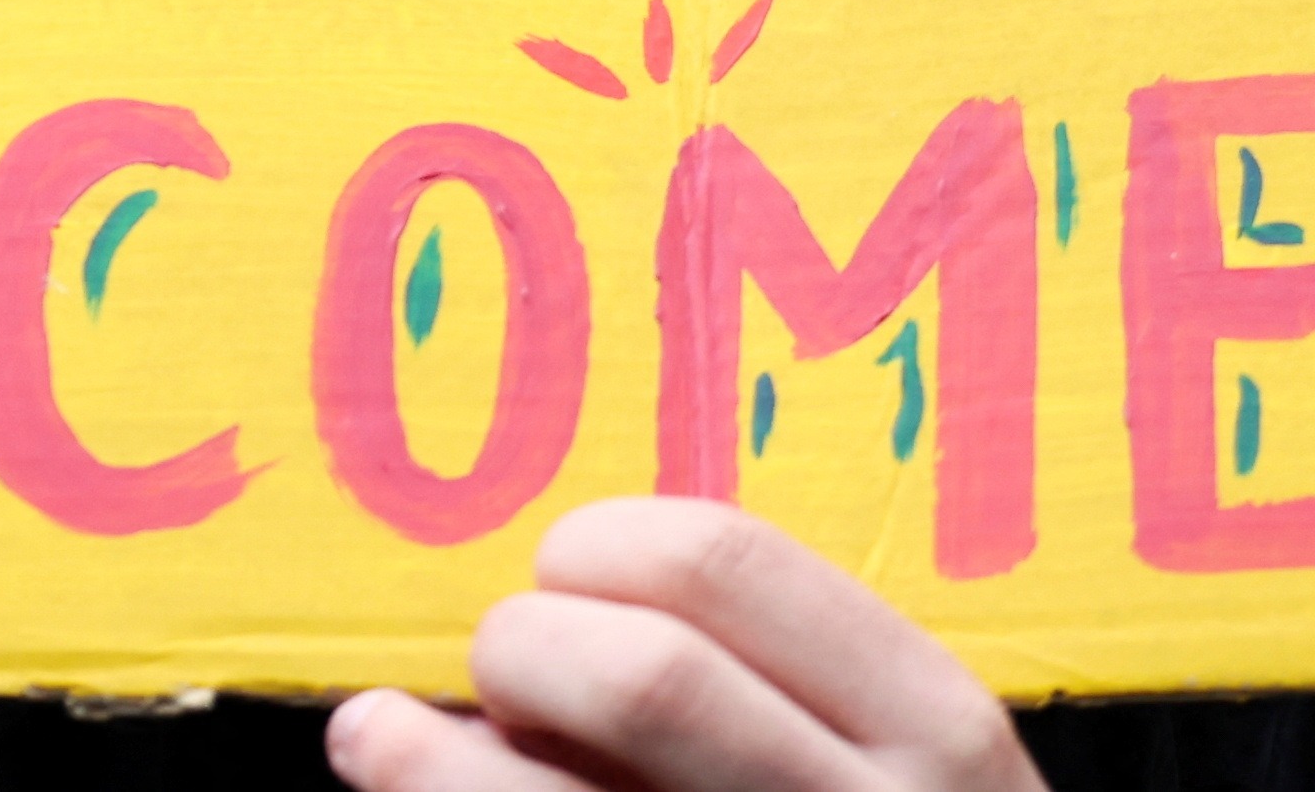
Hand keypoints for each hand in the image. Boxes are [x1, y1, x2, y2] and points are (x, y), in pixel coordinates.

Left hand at [328, 502, 1041, 791]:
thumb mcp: (889, 765)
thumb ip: (758, 683)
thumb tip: (536, 607)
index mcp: (933, 726)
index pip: (723, 561)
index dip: (597, 549)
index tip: (560, 578)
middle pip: (636, 673)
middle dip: (519, 652)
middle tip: (501, 680)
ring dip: (432, 762)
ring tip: (381, 740)